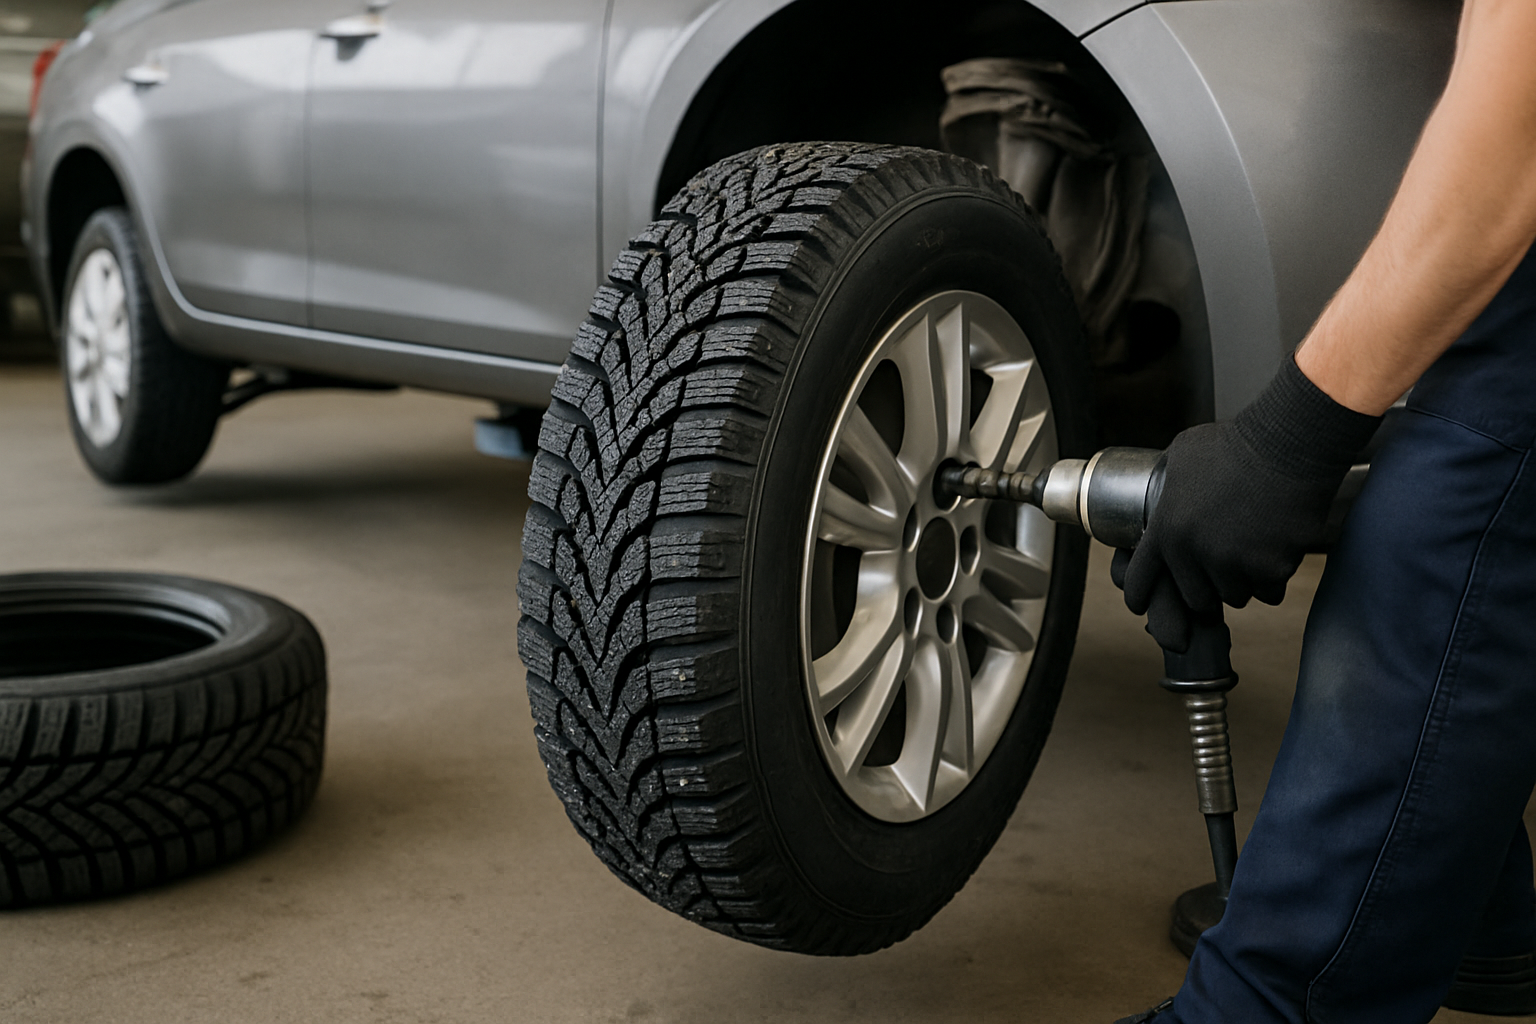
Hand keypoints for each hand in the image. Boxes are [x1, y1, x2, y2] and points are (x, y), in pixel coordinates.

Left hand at [1116, 355, 1380, 650]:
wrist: (1288, 442)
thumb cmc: (1236, 441)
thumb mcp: (1183, 455)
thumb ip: (1169, 483)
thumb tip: (1161, 487)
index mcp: (1167, 528)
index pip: (1139, 579)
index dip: (1139, 595)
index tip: (1141, 606)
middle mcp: (1195, 552)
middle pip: (1197, 599)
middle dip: (1208, 588)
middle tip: (1220, 570)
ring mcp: (1234, 564)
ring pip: (1236, 596)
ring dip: (1243, 582)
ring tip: (1252, 551)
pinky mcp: (1271, 569)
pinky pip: (1270, 591)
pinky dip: (1274, 578)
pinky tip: (1277, 551)